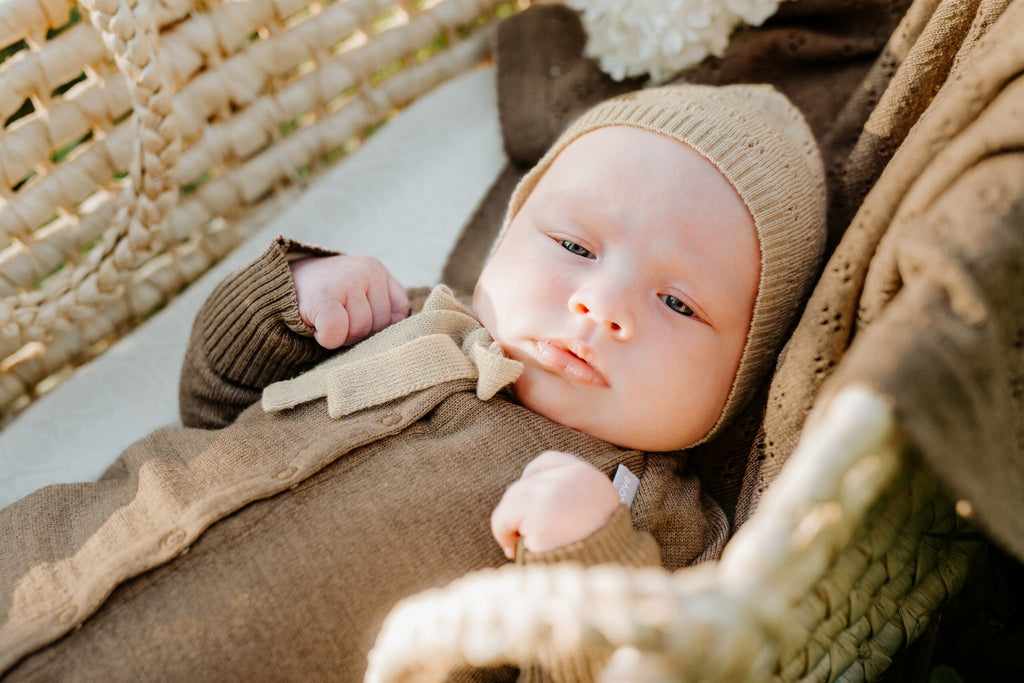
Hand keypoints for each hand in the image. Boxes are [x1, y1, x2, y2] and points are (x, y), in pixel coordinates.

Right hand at [290, 254, 408, 348]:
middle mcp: (367, 271)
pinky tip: (316, 325)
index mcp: (378, 270)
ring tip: (326, 318)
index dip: (379, 326)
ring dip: (341, 335)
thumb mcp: (358, 294)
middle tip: (337, 318)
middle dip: (358, 331)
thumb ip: (385, 309)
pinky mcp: (325, 297)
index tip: (357, 319)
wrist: (276, 286)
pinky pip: (337, 334)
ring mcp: (347, 281)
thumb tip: (413, 332)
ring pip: (359, 332)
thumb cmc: (324, 298)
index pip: (399, 314)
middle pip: (380, 326)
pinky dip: (326, 338)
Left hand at [491, 451, 620, 558]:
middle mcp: (575, 478)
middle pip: (526, 483)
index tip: (530, 504)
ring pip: (512, 499)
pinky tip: (514, 550)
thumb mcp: (596, 519)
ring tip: (522, 546)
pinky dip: (503, 535)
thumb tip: (530, 507)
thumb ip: (571, 503)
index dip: (532, 481)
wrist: (607, 577)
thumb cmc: (599, 557)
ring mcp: (556, 492)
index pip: (549, 461)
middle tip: (527, 538)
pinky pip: (503, 518)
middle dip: (520, 512)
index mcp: (592, 480)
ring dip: (512, 525)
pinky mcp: (539, 512)